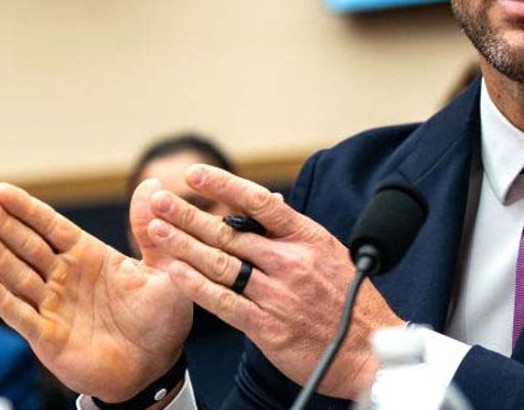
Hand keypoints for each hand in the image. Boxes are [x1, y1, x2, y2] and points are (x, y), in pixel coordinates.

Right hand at [0, 181, 192, 401]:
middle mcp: (65, 277)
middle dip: (2, 223)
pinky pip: (19, 314)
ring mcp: (53, 306)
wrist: (157, 367)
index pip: (51, 226)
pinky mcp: (47, 336)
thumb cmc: (161, 319)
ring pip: (17, 275)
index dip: (27, 209)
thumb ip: (149, 230)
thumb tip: (152, 184)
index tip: (2, 190)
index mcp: (89, 256)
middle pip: (27, 245)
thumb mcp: (163, 269)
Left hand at [144, 165, 402, 398]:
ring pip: (219, 264)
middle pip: (229, 232)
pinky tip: (173, 273)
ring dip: (183, 245)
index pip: (259, 202)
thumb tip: (268, 203)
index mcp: (306, 238)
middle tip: (158, 200)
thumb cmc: (351, 302)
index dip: (224, 185)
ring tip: (155, 230)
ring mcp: (276, 294)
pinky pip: (222, 302)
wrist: (368, 350)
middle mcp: (289, 262)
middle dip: (188, 214)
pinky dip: (194, 286)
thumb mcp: (330, 253)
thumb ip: (294, 232)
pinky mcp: (266, 326)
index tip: (194, 174)